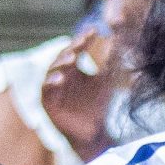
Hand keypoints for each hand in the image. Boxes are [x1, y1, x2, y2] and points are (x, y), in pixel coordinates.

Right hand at [40, 34, 120, 158]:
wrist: (94, 133)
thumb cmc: (98, 106)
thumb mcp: (106, 82)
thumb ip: (109, 64)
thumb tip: (119, 41)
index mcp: (72, 68)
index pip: (75, 49)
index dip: (83, 40)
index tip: (94, 32)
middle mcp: (60, 75)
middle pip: (63, 57)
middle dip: (71, 49)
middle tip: (82, 43)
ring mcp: (52, 89)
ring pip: (52, 71)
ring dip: (60, 64)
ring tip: (72, 59)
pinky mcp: (48, 104)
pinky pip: (46, 92)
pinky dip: (51, 84)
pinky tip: (60, 79)